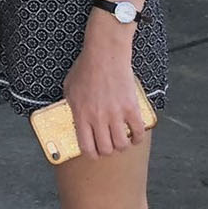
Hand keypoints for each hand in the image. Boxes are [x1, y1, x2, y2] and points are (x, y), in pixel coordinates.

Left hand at [61, 27, 148, 157]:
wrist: (105, 54)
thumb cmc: (85, 68)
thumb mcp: (69, 88)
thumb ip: (71, 106)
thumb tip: (75, 118)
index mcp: (81, 114)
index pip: (86, 147)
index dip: (91, 154)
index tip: (94, 153)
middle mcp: (98, 118)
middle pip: (106, 149)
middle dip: (107, 151)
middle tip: (109, 145)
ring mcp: (116, 114)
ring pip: (121, 145)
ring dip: (122, 146)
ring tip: (121, 140)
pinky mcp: (131, 108)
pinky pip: (138, 132)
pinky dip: (137, 138)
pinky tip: (135, 136)